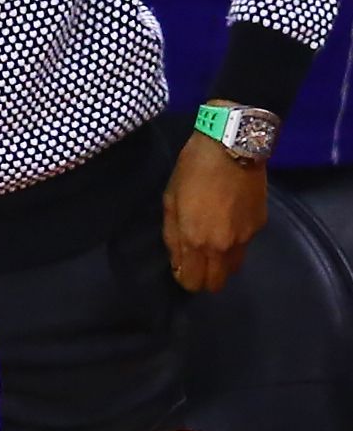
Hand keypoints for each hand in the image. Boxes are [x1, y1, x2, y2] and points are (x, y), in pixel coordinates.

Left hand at [162, 121, 267, 293]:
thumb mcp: (170, 202)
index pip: (193, 281)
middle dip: (205, 278)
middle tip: (196, 262)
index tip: (180, 268)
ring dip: (221, 263)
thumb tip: (178, 263)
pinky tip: (227, 221)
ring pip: (233, 267)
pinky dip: (235, 242)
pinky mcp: (260, 225)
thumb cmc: (193, 171)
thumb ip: (173, 237)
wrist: (232, 147)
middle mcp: (223, 246)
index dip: (184, 279)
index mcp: (196, 240)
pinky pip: (244, 246)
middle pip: (217, 283)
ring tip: (211, 242)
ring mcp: (245, 237)